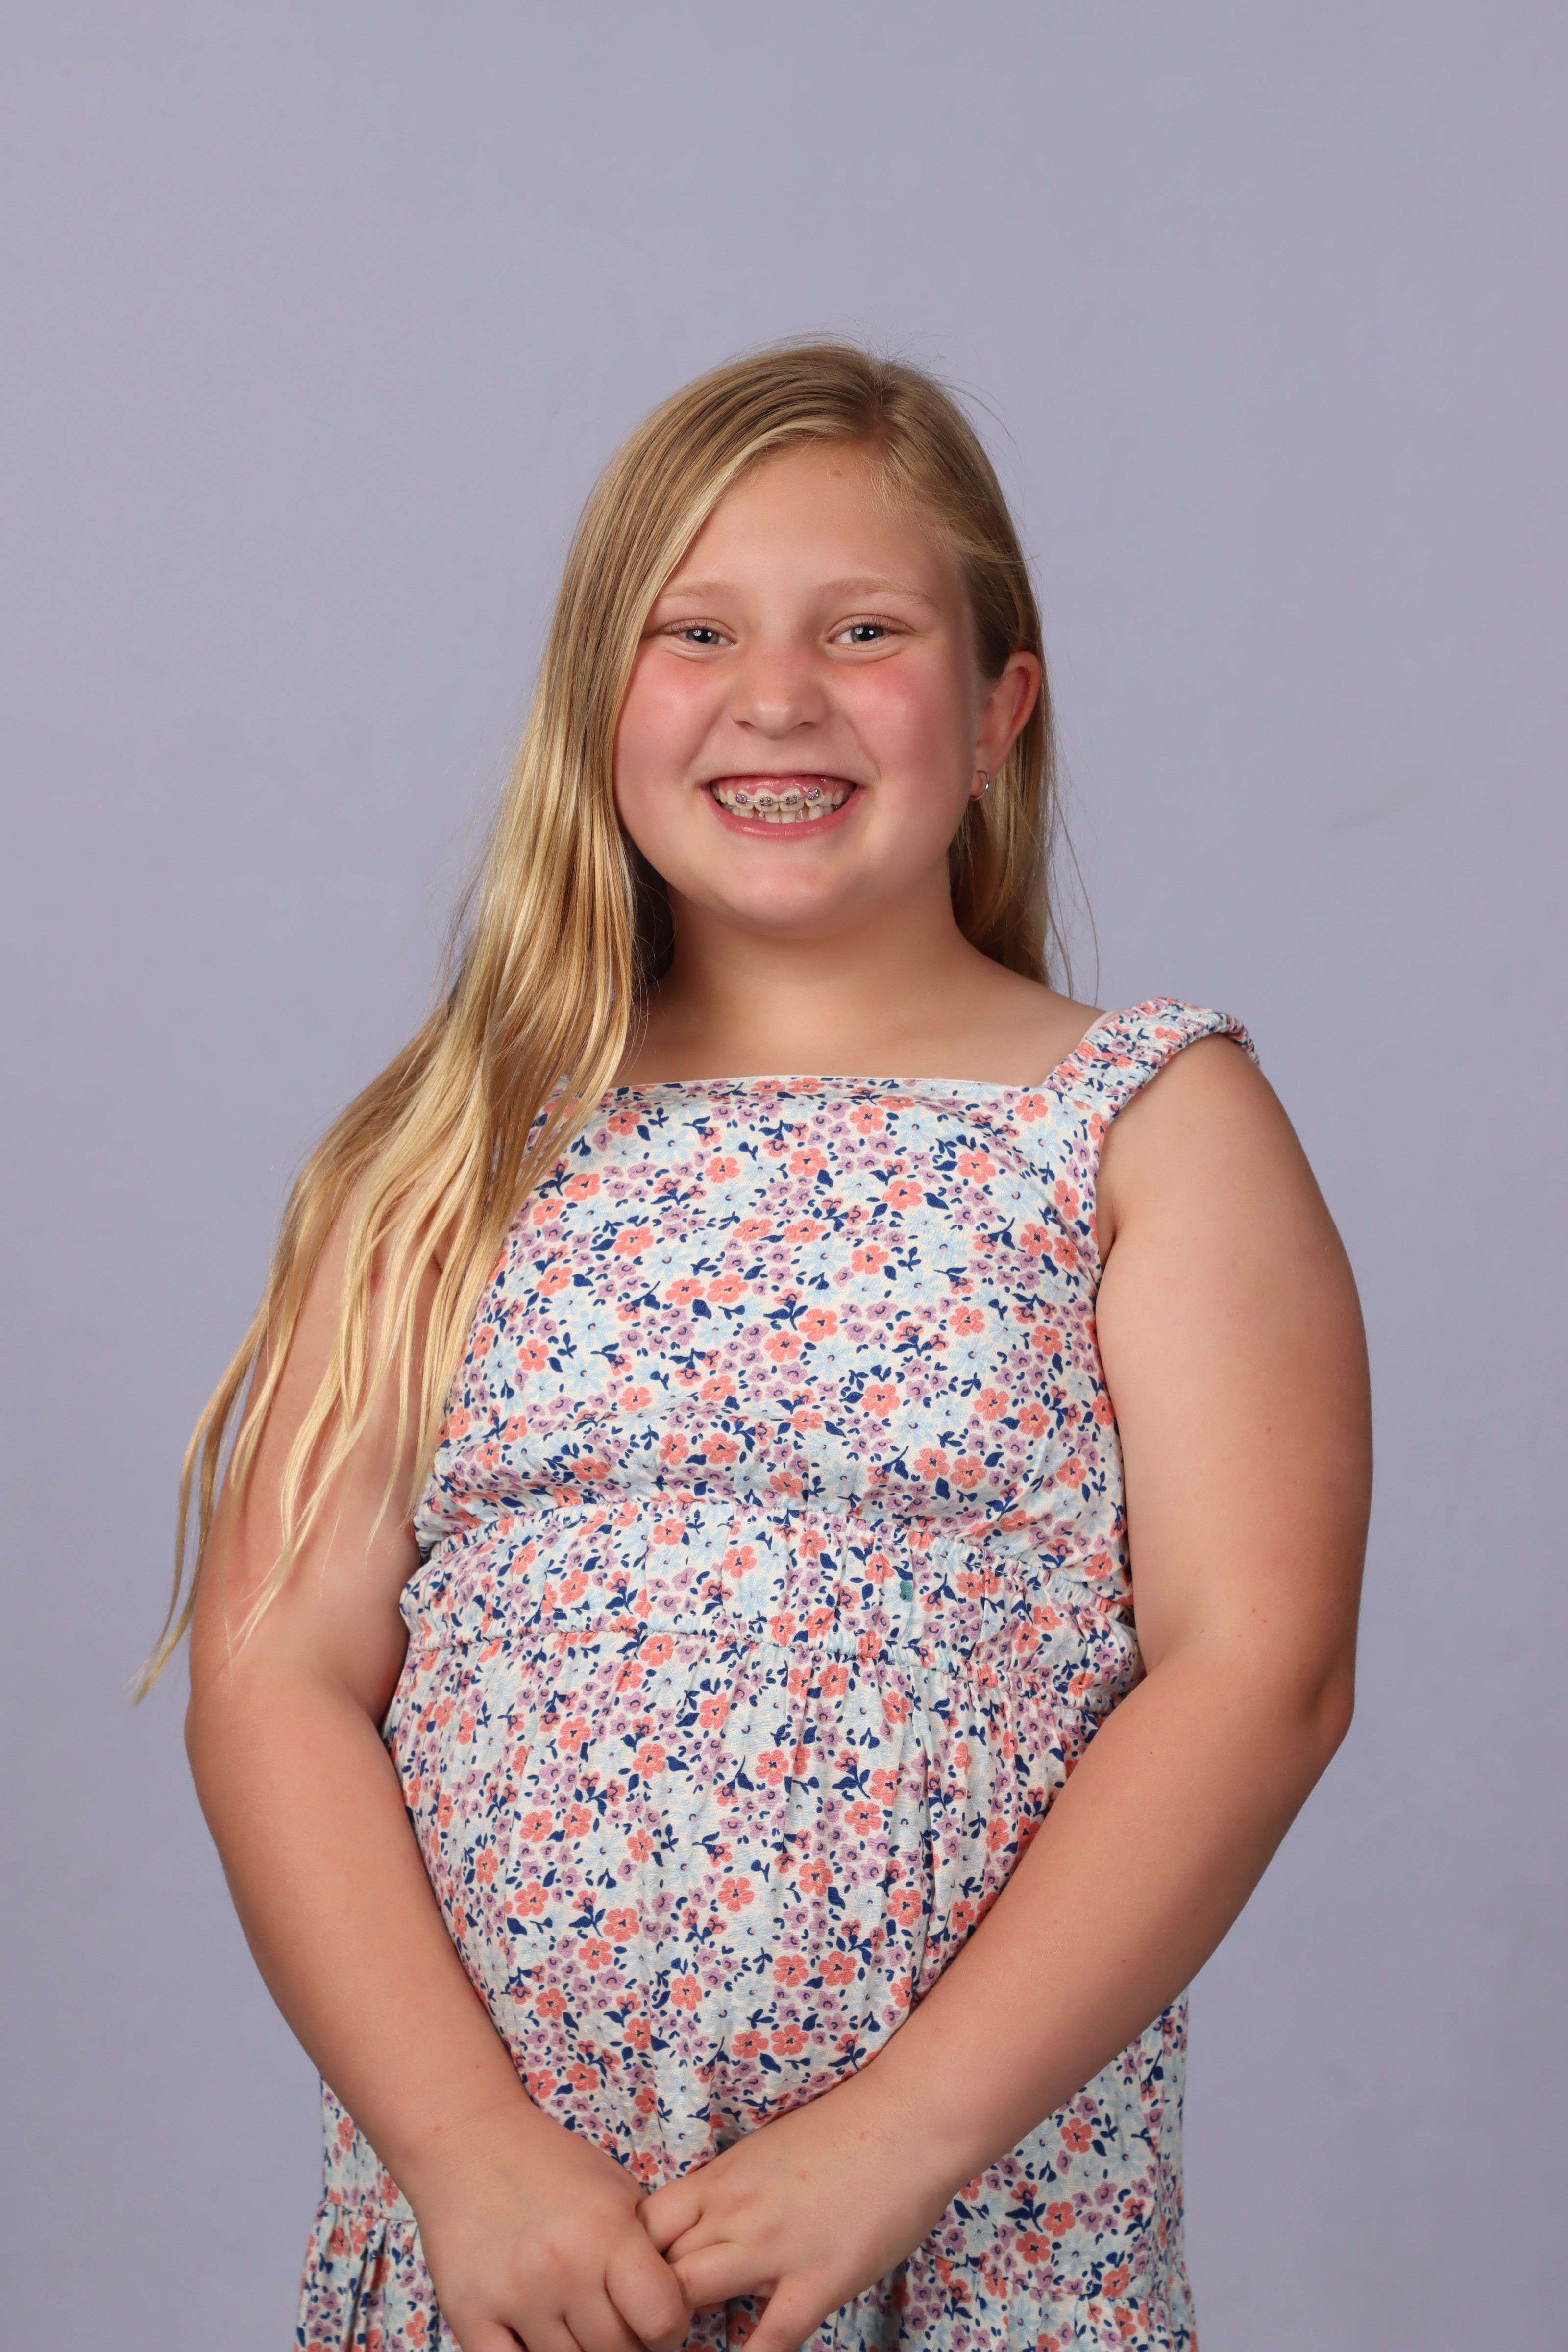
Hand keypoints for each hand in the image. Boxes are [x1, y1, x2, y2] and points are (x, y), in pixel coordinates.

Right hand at [405, 2099, 690, 2351]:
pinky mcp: (469, 2313)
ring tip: (582, 2325)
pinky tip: (542, 2339)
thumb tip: (673, 2307)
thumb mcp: (616, 2189)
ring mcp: (514, 2295)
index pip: (661, 2318)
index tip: (661, 2322)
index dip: (669, 2329)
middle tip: (622, 2326)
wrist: (470, 2139)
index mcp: (606, 2230)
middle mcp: (563, 2267)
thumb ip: (646, 2248)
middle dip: (630, 2346)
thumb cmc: (551, 2163)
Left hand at [640, 2068, 956, 2351]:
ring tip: (689, 2347)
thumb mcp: (768, 2152)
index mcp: (720, 2177)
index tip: (638, 2290)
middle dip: (648, 2303)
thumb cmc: (845, 2130)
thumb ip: (733, 2194)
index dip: (630, 2264)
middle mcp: (734, 2211)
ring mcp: (773, 2247)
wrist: (909, 2119)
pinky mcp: (818, 2280)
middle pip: (655, 2265)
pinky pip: (769, 2339)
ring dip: (681, 2328)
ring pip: (688, 2296)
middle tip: (656, 2333)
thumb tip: (706, 2235)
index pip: (641, 2227)